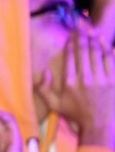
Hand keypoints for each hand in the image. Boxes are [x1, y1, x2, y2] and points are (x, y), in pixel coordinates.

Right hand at [35, 28, 114, 148]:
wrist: (100, 124)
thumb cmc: (76, 114)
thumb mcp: (54, 104)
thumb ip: (44, 88)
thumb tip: (45, 70)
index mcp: (70, 82)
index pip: (71, 57)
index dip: (71, 43)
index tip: (71, 35)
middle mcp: (86, 78)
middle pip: (84, 51)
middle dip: (82, 37)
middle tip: (81, 27)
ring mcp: (102, 79)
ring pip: (97, 53)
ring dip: (94, 40)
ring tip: (91, 30)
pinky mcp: (114, 81)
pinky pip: (110, 60)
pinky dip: (107, 49)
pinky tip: (104, 41)